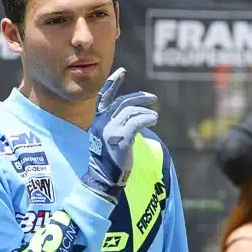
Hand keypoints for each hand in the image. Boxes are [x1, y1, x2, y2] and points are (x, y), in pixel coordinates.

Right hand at [80, 68, 158, 202]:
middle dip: (139, 98)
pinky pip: (136, 122)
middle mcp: (101, 123)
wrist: (102, 180)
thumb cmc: (108, 161)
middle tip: (152, 98)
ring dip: (146, 112)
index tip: (122, 72)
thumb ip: (116, 125)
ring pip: (131, 112)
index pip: (103, 97)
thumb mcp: (108, 138)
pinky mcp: (120, 139)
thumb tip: (134, 115)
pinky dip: (147, 118)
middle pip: (122, 103)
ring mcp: (110, 131)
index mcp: (97, 122)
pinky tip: (153, 119)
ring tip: (154, 117)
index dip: (113, 83)